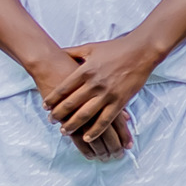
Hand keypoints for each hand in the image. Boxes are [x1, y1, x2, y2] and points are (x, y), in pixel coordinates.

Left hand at [44, 35, 162, 146]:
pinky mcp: (120, 101)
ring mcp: (107, 94)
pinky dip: (95, 130)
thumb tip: (58, 51)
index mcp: (85, 70)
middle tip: (51, 121)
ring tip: (64, 131)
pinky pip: (105, 120)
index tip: (45, 106)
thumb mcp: (91, 48)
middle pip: (71, 103)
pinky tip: (87, 137)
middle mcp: (94, 84)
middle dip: (58, 114)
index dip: (53, 99)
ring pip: (85, 115)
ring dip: (72, 125)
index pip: (63, 88)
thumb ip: (74, 53)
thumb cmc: (115, 48)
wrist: (140, 50)